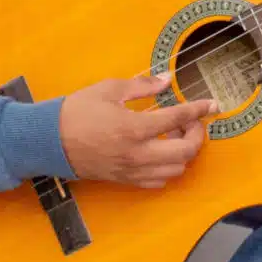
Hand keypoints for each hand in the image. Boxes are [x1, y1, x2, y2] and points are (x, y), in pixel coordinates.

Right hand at [59, 72, 216, 186]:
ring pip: (175, 170)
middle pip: (185, 152)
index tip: (213, 104)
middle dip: (197, 135)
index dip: (199, 110)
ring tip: (175, 134)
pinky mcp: (125, 180)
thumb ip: (143, 85)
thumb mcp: (109, 89)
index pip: (178, 119)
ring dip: (184, 152)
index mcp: (134, 128)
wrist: (48, 141)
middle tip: (192, 121)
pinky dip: (169, 168)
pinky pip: (158, 181)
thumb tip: (167, 80)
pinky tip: (162, 151)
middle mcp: (138, 154)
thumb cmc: (77, 111)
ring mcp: (132, 170)